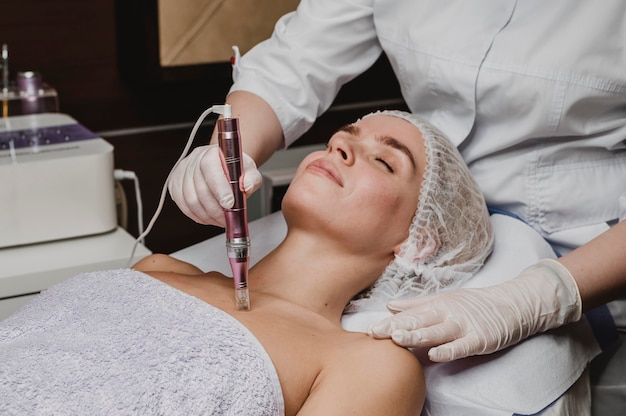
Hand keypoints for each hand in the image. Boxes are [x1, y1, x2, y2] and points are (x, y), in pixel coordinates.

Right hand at [168, 144, 262, 226]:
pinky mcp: (175, 184)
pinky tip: (208, 217)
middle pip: (200, 189)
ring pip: (190, 201)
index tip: (229, 204)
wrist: (223, 165)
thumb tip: (246, 186)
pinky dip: (197, 216)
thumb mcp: (250, 170)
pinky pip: (183, 206)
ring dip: (207, 215)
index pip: (211, 170)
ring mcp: (182, 172)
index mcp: (212, 153)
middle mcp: (194, 160)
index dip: (220, 189)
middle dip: (215, 210)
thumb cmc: (235, 169)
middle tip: (227, 218)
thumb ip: (252, 178)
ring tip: (219, 219)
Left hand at [367, 259, 581, 361]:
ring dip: (417, 335)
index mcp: (436, 306)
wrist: (513, 304)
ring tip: (397, 339)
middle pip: (418, 322)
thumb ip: (416, 305)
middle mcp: (447, 314)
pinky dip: (449, 349)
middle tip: (374, 333)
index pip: (408, 316)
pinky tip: (435, 354)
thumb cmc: (474, 305)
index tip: (368, 330)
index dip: (388, 323)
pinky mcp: (480, 338)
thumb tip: (390, 306)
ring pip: (436, 332)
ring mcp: (464, 326)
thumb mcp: (444, 300)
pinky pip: (462, 345)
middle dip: (395, 328)